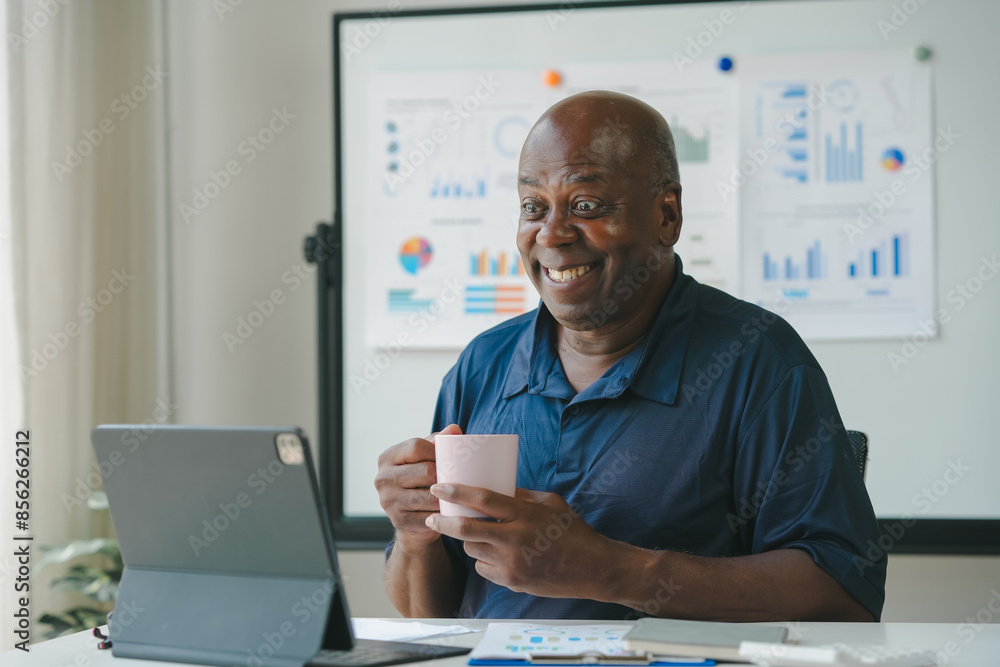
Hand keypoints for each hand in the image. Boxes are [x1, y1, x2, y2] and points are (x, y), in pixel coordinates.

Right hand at [375, 424, 462, 549]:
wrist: (411, 515)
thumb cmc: (420, 479)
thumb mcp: (425, 457)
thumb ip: (438, 442)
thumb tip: (455, 429)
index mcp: (386, 458)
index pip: (416, 447)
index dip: (437, 451)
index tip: (450, 458)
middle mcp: (382, 478)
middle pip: (425, 471)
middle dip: (445, 475)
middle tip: (461, 478)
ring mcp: (388, 501)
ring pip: (430, 495)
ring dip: (448, 496)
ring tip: (461, 494)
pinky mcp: (399, 520)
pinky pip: (429, 516)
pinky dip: (443, 515)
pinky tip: (452, 511)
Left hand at [424, 485, 618, 599]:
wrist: (591, 568)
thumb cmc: (572, 531)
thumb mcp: (550, 503)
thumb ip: (520, 496)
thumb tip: (492, 487)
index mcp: (525, 515)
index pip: (483, 500)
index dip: (457, 492)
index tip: (438, 486)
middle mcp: (515, 539)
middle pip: (466, 529)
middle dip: (443, 521)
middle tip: (432, 515)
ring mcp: (512, 564)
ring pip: (472, 549)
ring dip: (469, 540)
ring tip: (476, 532)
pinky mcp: (512, 581)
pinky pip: (484, 568)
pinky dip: (484, 558)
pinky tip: (497, 552)